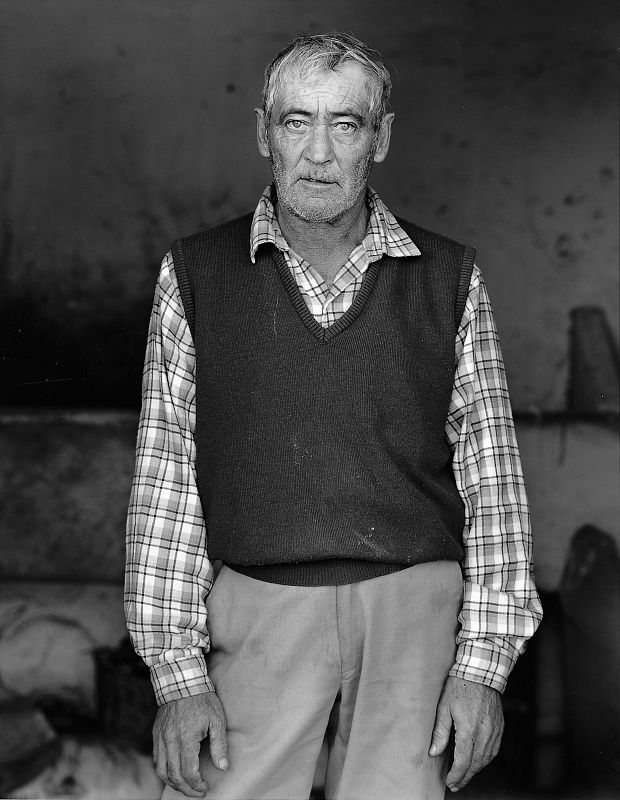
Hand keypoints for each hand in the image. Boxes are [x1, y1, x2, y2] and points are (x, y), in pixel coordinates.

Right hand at [153, 691, 228, 796]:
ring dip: (173, 783)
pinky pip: (156, 759)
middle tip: (197, 792)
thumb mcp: (217, 720)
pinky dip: (163, 770)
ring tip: (185, 786)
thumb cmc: (203, 699)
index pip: (188, 772)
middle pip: (174, 775)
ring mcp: (161, 737)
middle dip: (186, 788)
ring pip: (161, 770)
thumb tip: (223, 767)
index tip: (205, 787)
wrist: (182, 681)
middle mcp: (170, 740)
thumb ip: (219, 745)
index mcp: (186, 738)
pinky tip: (173, 772)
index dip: (197, 785)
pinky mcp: (156, 734)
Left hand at [428, 676, 503, 791]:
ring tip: (464, 776)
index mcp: (469, 729)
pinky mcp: (500, 727)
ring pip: (486, 759)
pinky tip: (477, 762)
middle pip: (475, 764)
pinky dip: (485, 760)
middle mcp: (484, 733)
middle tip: (455, 785)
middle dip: (464, 777)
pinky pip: (494, 750)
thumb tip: (434, 752)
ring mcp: (495, 731)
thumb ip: (440, 731)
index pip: (463, 761)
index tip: (449, 781)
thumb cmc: (459, 687)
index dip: (456, 774)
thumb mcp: (444, 707)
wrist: (481, 672)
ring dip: (475, 770)